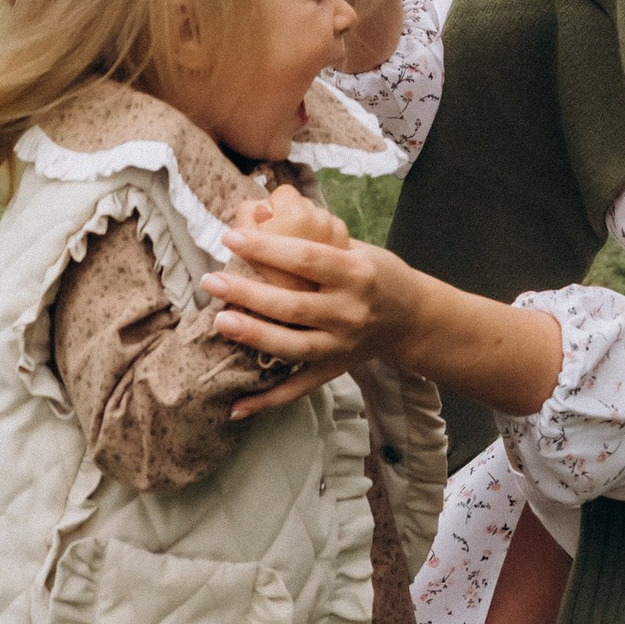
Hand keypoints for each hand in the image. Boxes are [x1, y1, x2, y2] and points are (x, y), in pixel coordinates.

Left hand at [206, 194, 399, 417]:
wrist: (413, 319)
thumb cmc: (377, 274)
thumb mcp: (358, 249)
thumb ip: (315, 240)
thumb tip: (260, 216)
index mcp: (356, 273)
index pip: (305, 259)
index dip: (266, 248)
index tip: (230, 237)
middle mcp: (350, 312)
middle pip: (293, 305)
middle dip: (248, 292)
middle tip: (211, 281)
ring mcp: (343, 345)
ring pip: (293, 346)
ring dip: (255, 336)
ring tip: (220, 322)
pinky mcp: (336, 369)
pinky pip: (299, 388)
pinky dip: (267, 400)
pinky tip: (235, 407)